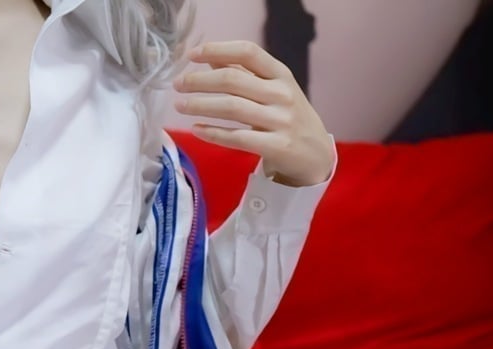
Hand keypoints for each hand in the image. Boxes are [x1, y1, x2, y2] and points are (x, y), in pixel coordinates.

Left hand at [173, 41, 333, 186]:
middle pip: (232, 80)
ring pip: (231, 108)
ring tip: (179, 105)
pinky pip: (237, 138)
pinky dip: (213, 133)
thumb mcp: (274, 90)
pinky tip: (196, 129)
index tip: (192, 54)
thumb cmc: (288, 118)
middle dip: (199, 81)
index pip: (247, 52)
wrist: (315, 155)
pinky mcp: (276, 146)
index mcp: (281, 74)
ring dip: (200, 105)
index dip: (217, 49)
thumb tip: (211, 59)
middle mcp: (282, 94)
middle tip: (177, 84)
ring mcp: (280, 120)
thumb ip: (245, 75)